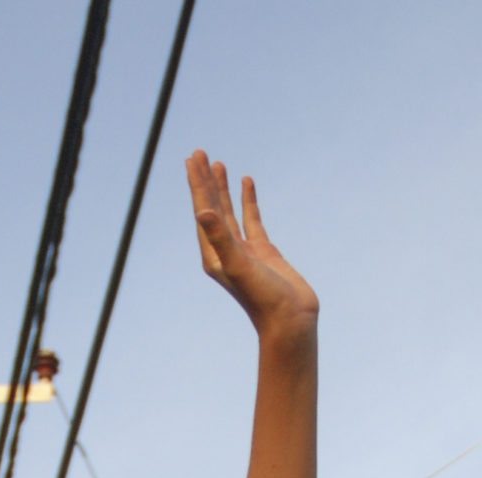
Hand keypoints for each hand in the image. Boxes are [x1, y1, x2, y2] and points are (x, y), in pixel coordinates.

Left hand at [186, 153, 317, 337]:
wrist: (290, 321)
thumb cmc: (263, 299)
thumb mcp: (239, 266)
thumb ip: (220, 238)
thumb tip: (202, 211)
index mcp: (213, 255)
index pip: (202, 211)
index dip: (197, 184)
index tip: (192, 159)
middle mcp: (225, 251)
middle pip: (211, 208)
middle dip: (204, 181)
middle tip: (199, 153)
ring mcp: (244, 250)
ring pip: (230, 212)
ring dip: (223, 188)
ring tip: (218, 164)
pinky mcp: (263, 251)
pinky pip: (252, 219)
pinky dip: (248, 200)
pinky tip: (247, 182)